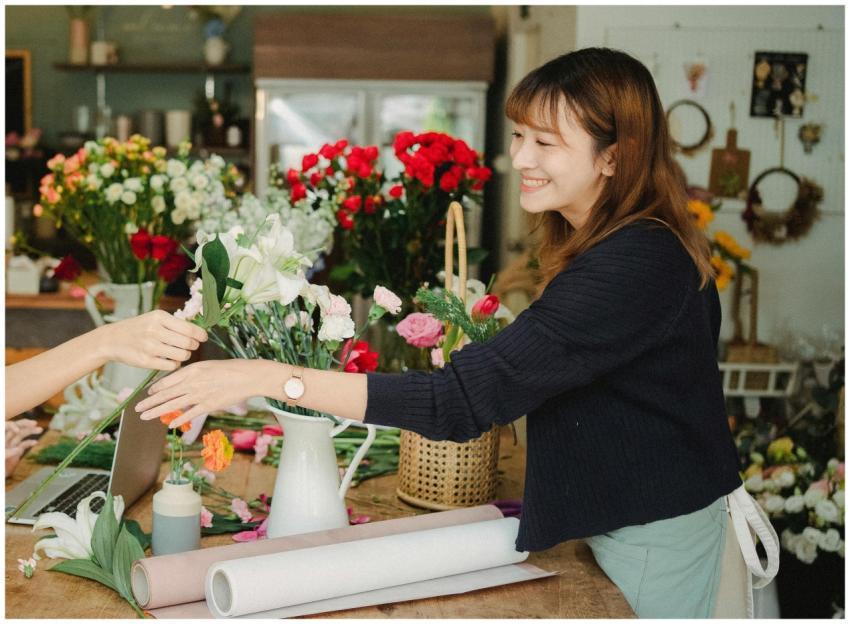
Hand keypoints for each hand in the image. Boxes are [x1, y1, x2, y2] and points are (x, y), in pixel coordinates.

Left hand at [6, 419, 42, 476]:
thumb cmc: (0, 466)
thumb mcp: (1, 459)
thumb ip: (7, 453)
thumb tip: (19, 449)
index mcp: (1, 439)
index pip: (6, 427)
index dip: (12, 426)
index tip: (17, 430)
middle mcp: (6, 440)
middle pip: (16, 428)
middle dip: (25, 424)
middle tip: (34, 423)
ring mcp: (11, 446)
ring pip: (21, 435)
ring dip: (30, 431)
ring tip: (40, 429)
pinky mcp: (16, 452)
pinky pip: (24, 445)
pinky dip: (30, 443)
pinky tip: (35, 442)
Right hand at [96, 310, 207, 370]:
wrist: (112, 340)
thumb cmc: (139, 328)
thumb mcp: (154, 318)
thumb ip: (175, 323)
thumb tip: (199, 331)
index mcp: (159, 317)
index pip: (190, 329)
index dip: (200, 335)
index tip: (203, 338)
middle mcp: (155, 331)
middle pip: (188, 343)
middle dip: (193, 346)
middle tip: (189, 346)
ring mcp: (150, 347)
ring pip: (182, 355)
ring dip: (185, 356)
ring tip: (179, 353)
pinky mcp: (145, 361)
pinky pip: (172, 366)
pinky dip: (175, 364)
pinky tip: (170, 360)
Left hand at [136, 359, 270, 428]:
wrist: (247, 376)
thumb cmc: (230, 368)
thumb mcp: (208, 365)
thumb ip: (193, 373)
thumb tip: (181, 380)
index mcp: (192, 370)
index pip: (168, 380)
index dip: (156, 388)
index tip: (147, 393)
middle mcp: (192, 382)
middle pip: (166, 394)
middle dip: (149, 402)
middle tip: (136, 408)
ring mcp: (200, 394)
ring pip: (173, 404)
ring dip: (157, 411)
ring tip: (145, 417)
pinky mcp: (209, 405)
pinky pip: (190, 413)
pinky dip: (179, 419)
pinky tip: (170, 424)